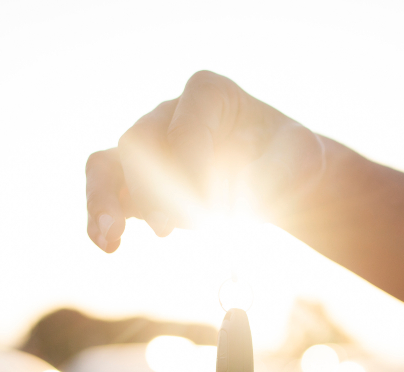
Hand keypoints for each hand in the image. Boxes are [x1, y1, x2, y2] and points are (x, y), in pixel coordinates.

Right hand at [86, 70, 326, 251]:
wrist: (272, 182)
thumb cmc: (287, 164)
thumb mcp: (303, 158)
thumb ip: (297, 158)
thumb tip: (293, 164)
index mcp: (210, 94)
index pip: (185, 123)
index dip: (192, 164)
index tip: (214, 205)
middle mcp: (169, 113)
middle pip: (142, 142)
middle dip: (156, 188)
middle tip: (181, 226)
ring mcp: (148, 146)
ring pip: (110, 163)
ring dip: (106, 201)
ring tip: (112, 237)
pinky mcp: (135, 180)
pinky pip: (104, 188)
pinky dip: (100, 216)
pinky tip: (107, 246)